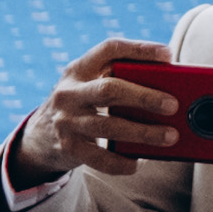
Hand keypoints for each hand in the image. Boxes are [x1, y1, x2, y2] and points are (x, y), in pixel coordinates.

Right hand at [9, 34, 185, 185]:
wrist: (39, 136)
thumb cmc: (82, 104)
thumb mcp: (91, 84)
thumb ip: (121, 78)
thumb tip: (172, 84)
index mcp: (79, 70)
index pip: (109, 49)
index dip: (139, 50)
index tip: (168, 55)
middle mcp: (69, 93)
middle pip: (109, 90)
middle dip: (144, 97)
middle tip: (173, 105)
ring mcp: (66, 121)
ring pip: (108, 126)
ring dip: (143, 132)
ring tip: (170, 136)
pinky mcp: (68, 147)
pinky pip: (100, 158)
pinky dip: (122, 162)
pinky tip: (138, 162)